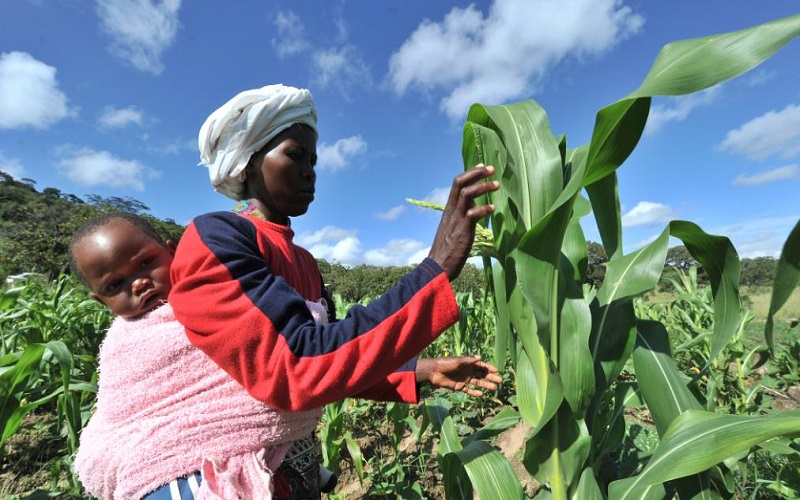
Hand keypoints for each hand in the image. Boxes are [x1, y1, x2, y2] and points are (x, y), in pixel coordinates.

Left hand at [416, 356, 501, 396]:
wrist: (433, 371)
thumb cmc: (445, 363)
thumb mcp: (458, 361)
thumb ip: (469, 361)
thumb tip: (480, 358)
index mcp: (468, 364)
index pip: (481, 366)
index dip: (489, 368)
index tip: (497, 371)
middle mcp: (467, 371)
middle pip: (482, 374)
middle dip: (491, 377)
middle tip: (500, 381)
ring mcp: (464, 379)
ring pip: (477, 382)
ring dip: (486, 385)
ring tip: (494, 388)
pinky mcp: (459, 386)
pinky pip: (469, 390)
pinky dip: (474, 392)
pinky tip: (481, 394)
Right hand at [428, 164, 498, 280]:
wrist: (438, 267)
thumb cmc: (447, 250)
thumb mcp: (452, 227)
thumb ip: (461, 214)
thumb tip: (472, 206)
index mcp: (449, 209)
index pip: (456, 183)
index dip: (470, 173)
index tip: (483, 166)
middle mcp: (451, 211)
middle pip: (460, 183)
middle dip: (476, 173)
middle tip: (491, 169)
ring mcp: (456, 220)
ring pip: (466, 194)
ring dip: (483, 187)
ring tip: (497, 185)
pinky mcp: (462, 231)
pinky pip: (472, 214)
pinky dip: (483, 208)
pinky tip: (492, 208)